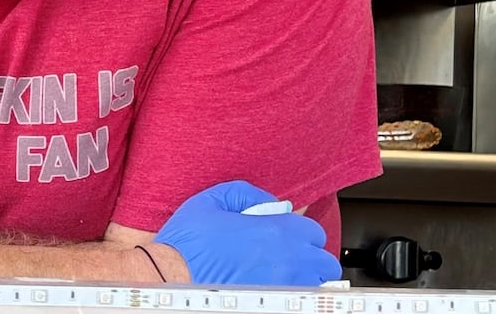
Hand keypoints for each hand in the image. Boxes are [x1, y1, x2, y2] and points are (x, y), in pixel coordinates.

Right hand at [153, 180, 341, 286]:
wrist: (170, 279)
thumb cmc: (187, 243)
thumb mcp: (210, 201)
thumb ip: (245, 193)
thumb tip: (271, 202)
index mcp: (274, 232)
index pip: (313, 232)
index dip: (299, 231)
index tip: (285, 233)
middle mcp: (287, 262)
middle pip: (325, 262)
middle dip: (311, 257)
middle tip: (289, 256)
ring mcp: (284, 289)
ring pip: (316, 285)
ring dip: (306, 277)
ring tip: (282, 274)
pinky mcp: (274, 305)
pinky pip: (299, 301)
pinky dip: (292, 294)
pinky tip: (272, 288)